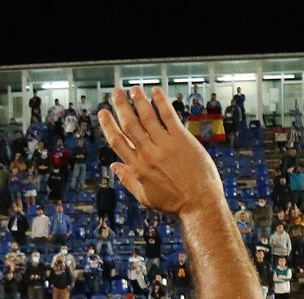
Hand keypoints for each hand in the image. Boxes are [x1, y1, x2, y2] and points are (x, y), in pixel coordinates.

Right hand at [97, 87, 224, 217]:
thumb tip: (114, 167)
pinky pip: (169, 116)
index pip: (117, 140)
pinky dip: (161, 102)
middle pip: (130, 124)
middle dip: (121, 106)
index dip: (108, 124)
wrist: (200, 204)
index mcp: (138, 167)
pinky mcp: (182, 139)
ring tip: (134, 89)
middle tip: (116, 93)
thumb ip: (128, 180)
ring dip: (139, 100)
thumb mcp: (145, 196)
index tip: (103, 112)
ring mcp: (165, 145)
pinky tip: (156, 92)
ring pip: (147, 117)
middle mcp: (149, 153)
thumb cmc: (174, 203)